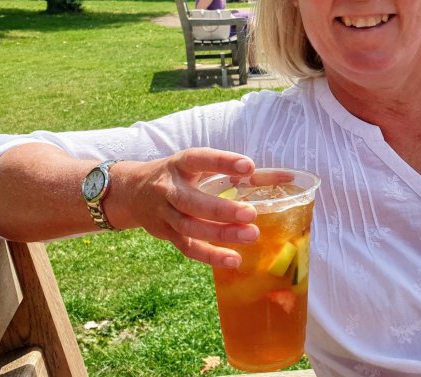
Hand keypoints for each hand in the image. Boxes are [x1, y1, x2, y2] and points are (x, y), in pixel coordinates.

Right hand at [110, 148, 259, 268]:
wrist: (131, 192)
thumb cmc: (180, 175)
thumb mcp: (202, 166)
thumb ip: (243, 172)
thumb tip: (289, 178)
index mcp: (180, 164)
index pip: (200, 160)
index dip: (223, 162)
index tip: (248, 166)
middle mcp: (169, 189)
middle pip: (193, 202)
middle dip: (222, 210)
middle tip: (251, 213)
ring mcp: (165, 214)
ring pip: (191, 227)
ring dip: (221, 234)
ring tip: (251, 235)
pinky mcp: (166, 234)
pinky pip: (189, 247)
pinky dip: (210, 256)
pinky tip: (234, 260)